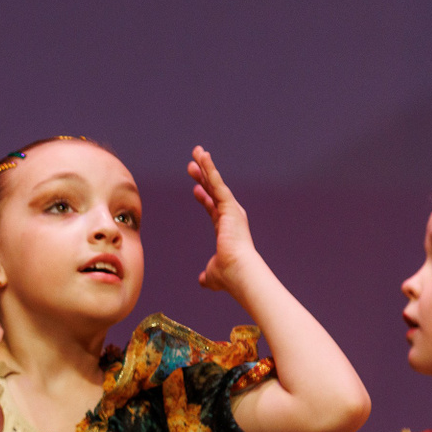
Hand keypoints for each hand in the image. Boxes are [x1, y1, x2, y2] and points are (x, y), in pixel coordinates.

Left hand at [187, 147, 262, 297]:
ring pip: (215, 182)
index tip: (195, 189)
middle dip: (203, 177)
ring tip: (196, 151)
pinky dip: (209, 169)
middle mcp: (231, 216)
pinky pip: (216, 183)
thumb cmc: (229, 275)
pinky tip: (202, 156)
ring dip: (206, 166)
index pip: (213, 209)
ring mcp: (231, 210)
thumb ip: (208, 274)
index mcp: (226, 229)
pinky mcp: (229, 206)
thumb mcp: (213, 274)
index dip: (204, 198)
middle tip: (192, 164)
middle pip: (213, 191)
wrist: (239, 273)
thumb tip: (203, 280)